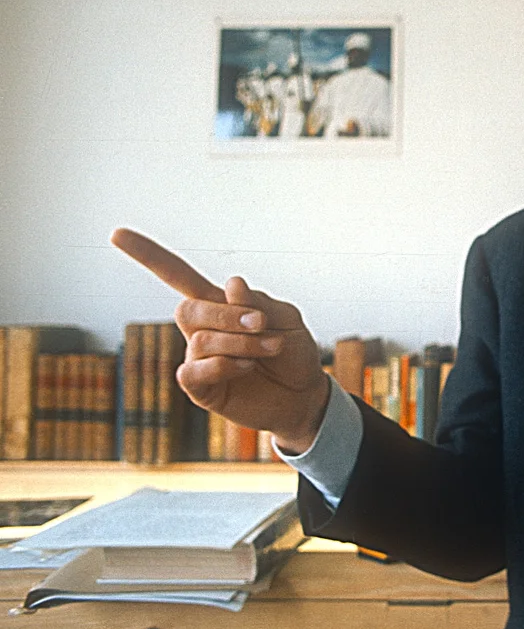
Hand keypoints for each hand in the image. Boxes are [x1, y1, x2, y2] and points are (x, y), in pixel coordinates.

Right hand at [110, 228, 328, 452]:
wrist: (303, 395)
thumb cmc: (293, 353)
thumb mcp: (287, 319)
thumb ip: (260, 303)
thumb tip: (232, 284)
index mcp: (219, 303)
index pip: (177, 275)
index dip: (148, 255)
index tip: (115, 233)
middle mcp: (201, 328)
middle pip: (187, 309)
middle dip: (227, 315)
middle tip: (262, 324)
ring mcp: (198, 358)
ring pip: (200, 340)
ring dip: (242, 343)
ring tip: (271, 348)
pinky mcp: (200, 387)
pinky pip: (194, 371)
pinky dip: (225, 365)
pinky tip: (247, 366)